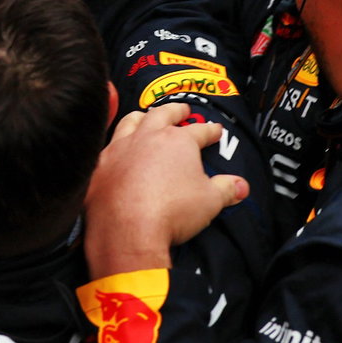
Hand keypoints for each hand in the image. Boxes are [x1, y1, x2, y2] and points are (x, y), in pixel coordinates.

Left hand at [84, 102, 249, 276]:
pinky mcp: (100, 167)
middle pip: (163, 114)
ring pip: (130, 122)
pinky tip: (116, 150)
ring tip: (146, 116)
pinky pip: (106, 147)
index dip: (210, 130)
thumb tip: (240, 186)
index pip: (200, 130)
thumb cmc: (171, 213)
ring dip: (141, 117)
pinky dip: (115, 145)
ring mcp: (120, 150)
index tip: (214, 131)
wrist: (129, 232)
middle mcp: (147, 138)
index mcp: (177, 141)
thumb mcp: (210, 201)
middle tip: (182, 110)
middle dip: (175, 110)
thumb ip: (227, 189)